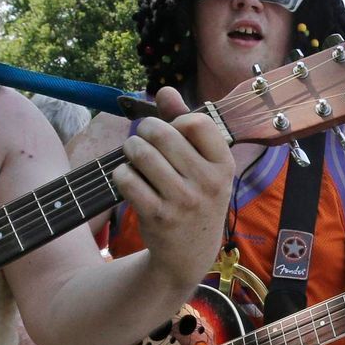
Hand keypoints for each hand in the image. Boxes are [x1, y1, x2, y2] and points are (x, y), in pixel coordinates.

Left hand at [114, 86, 233, 290]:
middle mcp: (207, 182)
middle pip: (162, 132)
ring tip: (133, 155)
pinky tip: (128, 179)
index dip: (178, 120)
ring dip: (130, 149)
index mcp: (223, 165)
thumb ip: (186, 124)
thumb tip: (165, 89)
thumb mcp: (203, 166)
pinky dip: (121, 174)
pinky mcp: (157, 216)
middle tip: (142, 138)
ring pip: (141, 153)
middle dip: (144, 129)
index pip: (197, 121)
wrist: (189, 255)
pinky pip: (127, 179)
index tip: (175, 133)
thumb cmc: (196, 199)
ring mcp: (182, 201)